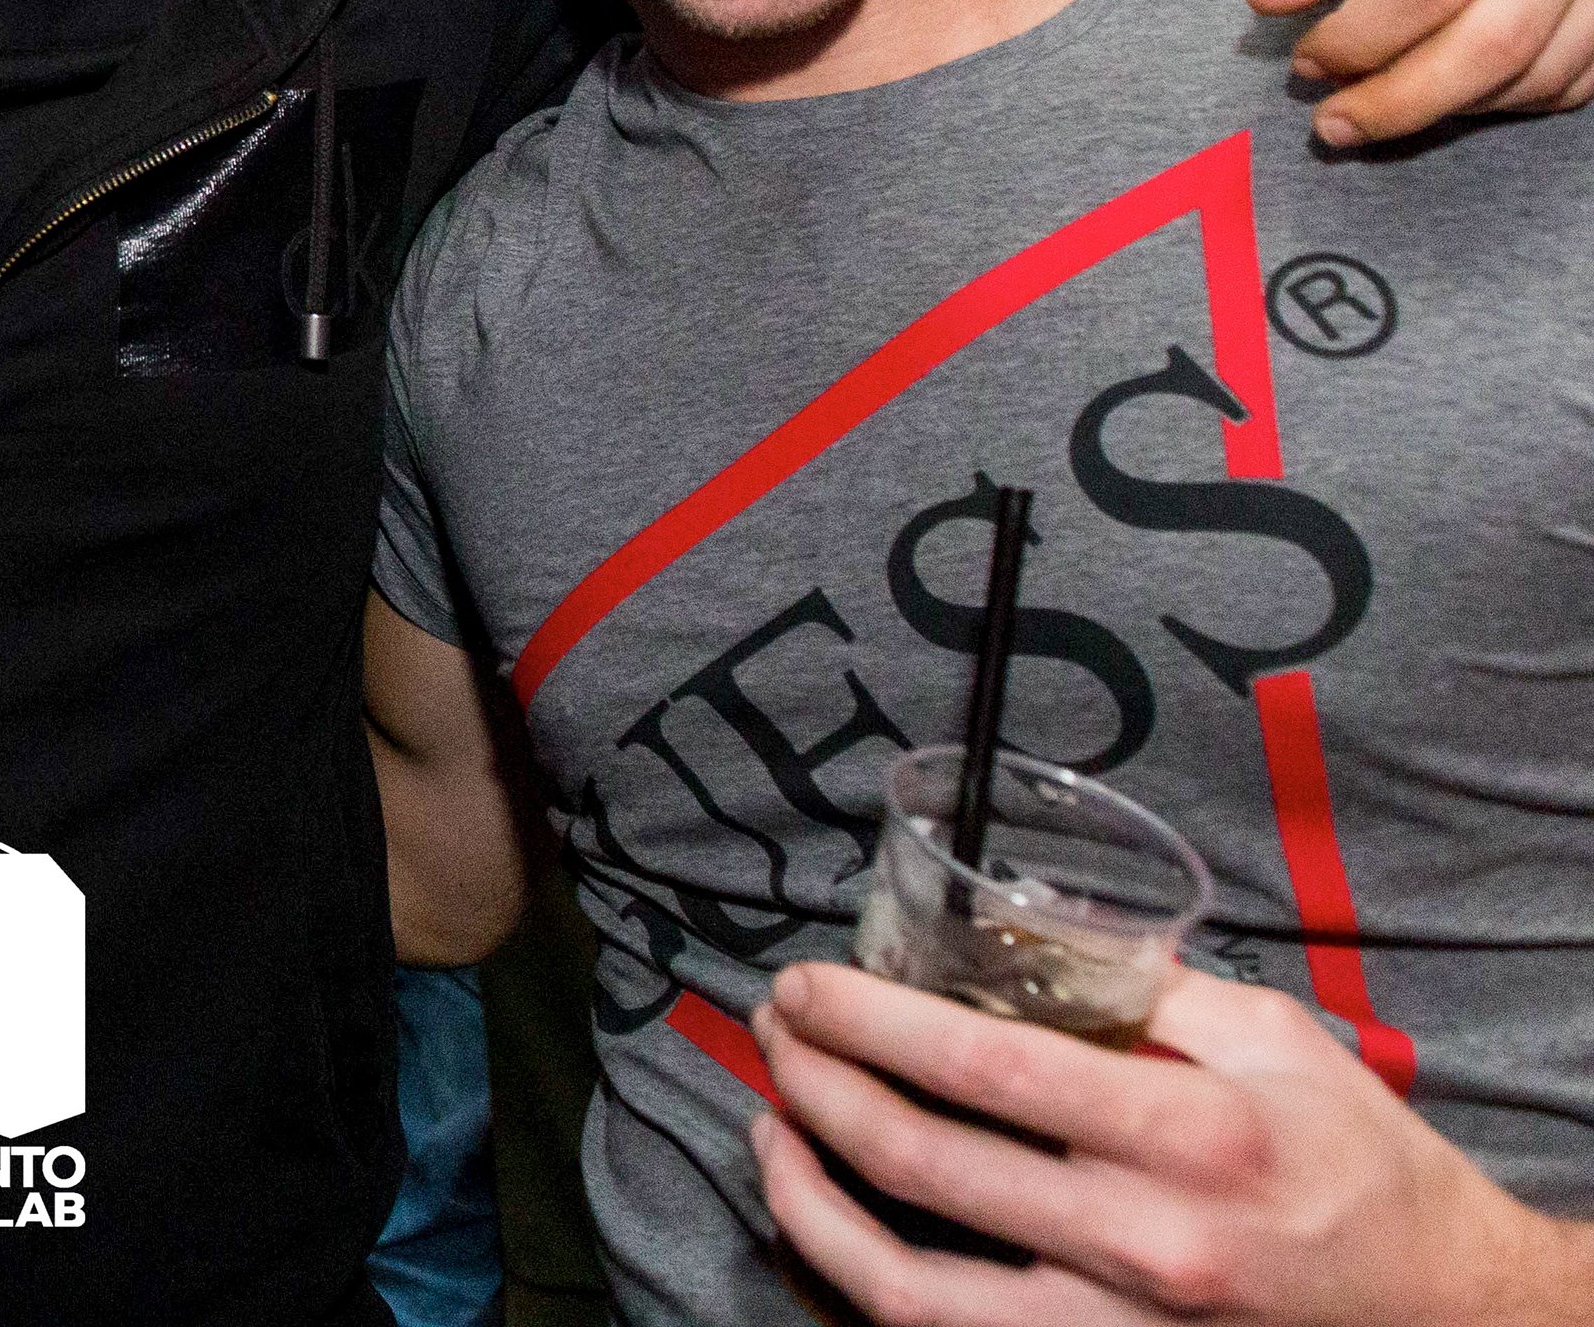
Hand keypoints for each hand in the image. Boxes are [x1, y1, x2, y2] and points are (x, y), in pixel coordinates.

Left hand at [749, 961, 1593, 1325]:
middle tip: (775, 1026)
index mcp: (1187, 1131)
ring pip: (905, 1282)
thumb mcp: (1275, 1038)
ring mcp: (1115, 1325)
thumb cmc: (1359, 1162)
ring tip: (772, 1118)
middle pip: (921, 1160)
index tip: (806, 982)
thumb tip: (1013, 930)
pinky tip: (827, 1216)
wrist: (1444, 1310)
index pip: (980, 1063)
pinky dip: (863, 1277)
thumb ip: (1145, 986)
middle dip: (817, 1080)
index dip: (866, 1019)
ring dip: (809, 1193)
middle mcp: (1142, 1238)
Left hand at [1250, 0, 1593, 145]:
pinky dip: (1506, 99)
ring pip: (1535, 75)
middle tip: (1334, 124)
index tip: (1307, 60)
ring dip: (1449, 107)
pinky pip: (1576, 80)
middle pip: (1489, 47)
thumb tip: (1272, 2)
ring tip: (1383, 103)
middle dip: (1399, 102)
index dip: (1356, 41)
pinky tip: (1451, 86)